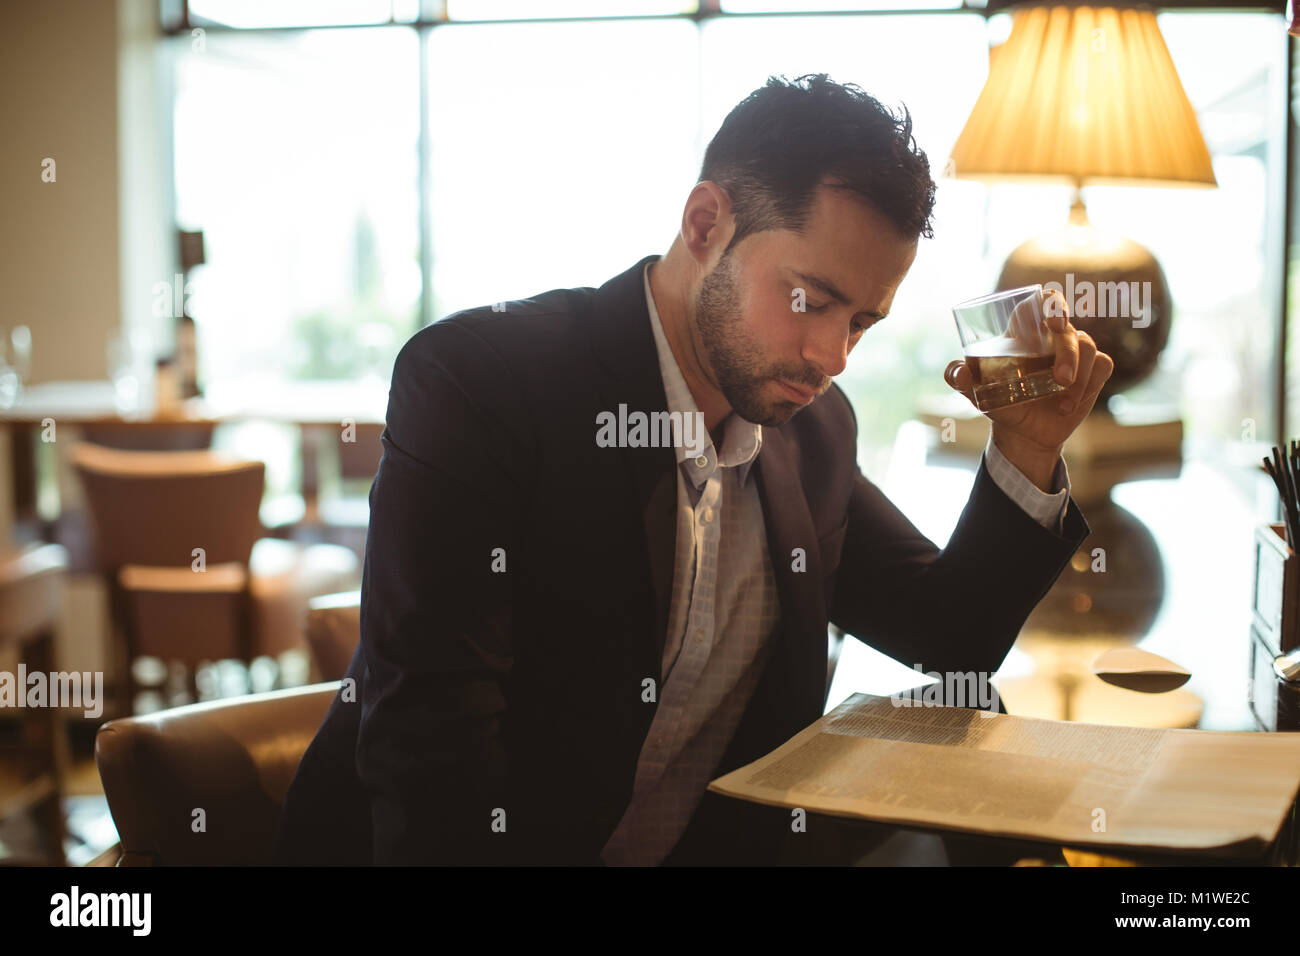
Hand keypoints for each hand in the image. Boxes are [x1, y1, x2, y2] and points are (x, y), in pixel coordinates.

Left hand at [944, 289, 1114, 484]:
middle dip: (1069, 354)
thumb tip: (959, 373)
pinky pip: (1103, 367)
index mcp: (1026, 332)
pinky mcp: (1094, 371)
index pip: (1044, 302)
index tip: (1056, 322)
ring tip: (1062, 406)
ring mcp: (1077, 352)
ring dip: (1080, 379)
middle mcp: (1053, 337)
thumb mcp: (975, 392)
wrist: (1024, 432)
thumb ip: (959, 378)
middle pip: (1070, 331)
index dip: (1053, 304)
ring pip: (1090, 349)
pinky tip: (1070, 405)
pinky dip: (1089, 386)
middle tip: (1060, 380)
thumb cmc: (1000, 402)